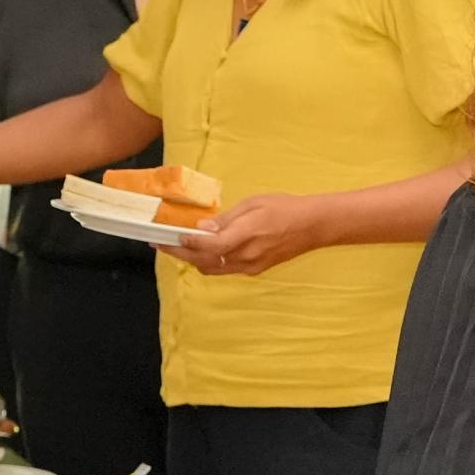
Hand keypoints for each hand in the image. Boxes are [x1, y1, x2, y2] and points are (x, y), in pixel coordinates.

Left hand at [172, 194, 322, 276]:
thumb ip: (226, 219)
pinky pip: (224, 269)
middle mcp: (246, 256)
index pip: (209, 245)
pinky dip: (209, 261)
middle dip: (180, 254)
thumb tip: (203, 227)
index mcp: (247, 235)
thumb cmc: (284, 208)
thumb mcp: (253, 204)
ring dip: (192, 260)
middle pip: (204, 261)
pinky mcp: (254, 270)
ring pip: (212, 269)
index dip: (187, 243)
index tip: (170, 237)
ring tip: (177, 247)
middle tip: (161, 244)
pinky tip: (202, 251)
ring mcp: (250, 267)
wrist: (313, 226)